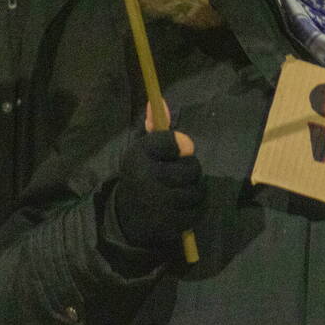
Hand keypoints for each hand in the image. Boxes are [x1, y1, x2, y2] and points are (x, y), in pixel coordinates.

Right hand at [104, 102, 204, 251]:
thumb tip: (158, 100)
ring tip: (182, 189)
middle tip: (179, 174)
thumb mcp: (142, 150)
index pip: (173, 140)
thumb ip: (153, 125)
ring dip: (195, 189)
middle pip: (192, 168)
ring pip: (198, 190)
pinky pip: (198, 210)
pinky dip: (196, 207)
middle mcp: (146, 178)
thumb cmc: (140, 176)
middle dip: (191, 170)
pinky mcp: (169, 224)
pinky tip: (183, 205)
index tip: (180, 151)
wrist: (126, 217)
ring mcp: (158, 203)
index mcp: (137, 156)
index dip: (180, 145)